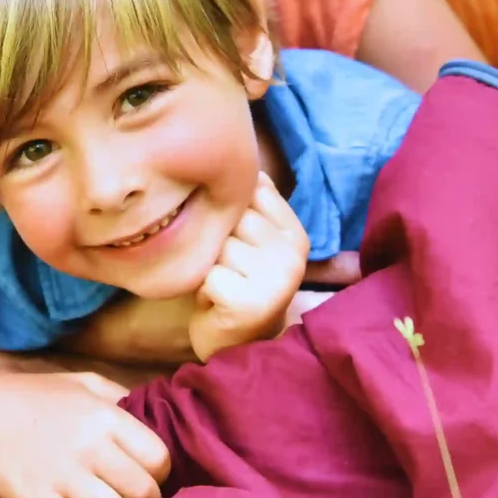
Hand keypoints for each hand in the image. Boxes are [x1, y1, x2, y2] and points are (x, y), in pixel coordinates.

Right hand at [0, 371, 170, 497]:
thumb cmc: (29, 397)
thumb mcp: (78, 381)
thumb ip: (116, 394)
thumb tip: (150, 414)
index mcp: (103, 414)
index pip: (157, 455)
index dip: (160, 474)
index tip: (150, 480)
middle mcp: (89, 446)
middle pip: (144, 491)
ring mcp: (63, 476)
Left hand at [188, 174, 309, 361]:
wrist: (237, 344)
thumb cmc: (236, 282)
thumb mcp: (251, 238)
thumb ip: (252, 202)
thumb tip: (237, 153)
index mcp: (295, 233)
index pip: (249, 192)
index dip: (230, 216)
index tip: (238, 243)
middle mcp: (293, 254)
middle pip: (229, 217)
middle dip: (216, 242)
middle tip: (227, 269)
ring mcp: (275, 280)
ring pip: (216, 245)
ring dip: (207, 266)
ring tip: (221, 284)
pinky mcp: (249, 303)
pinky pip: (207, 274)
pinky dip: (202, 289)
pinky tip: (216, 302)